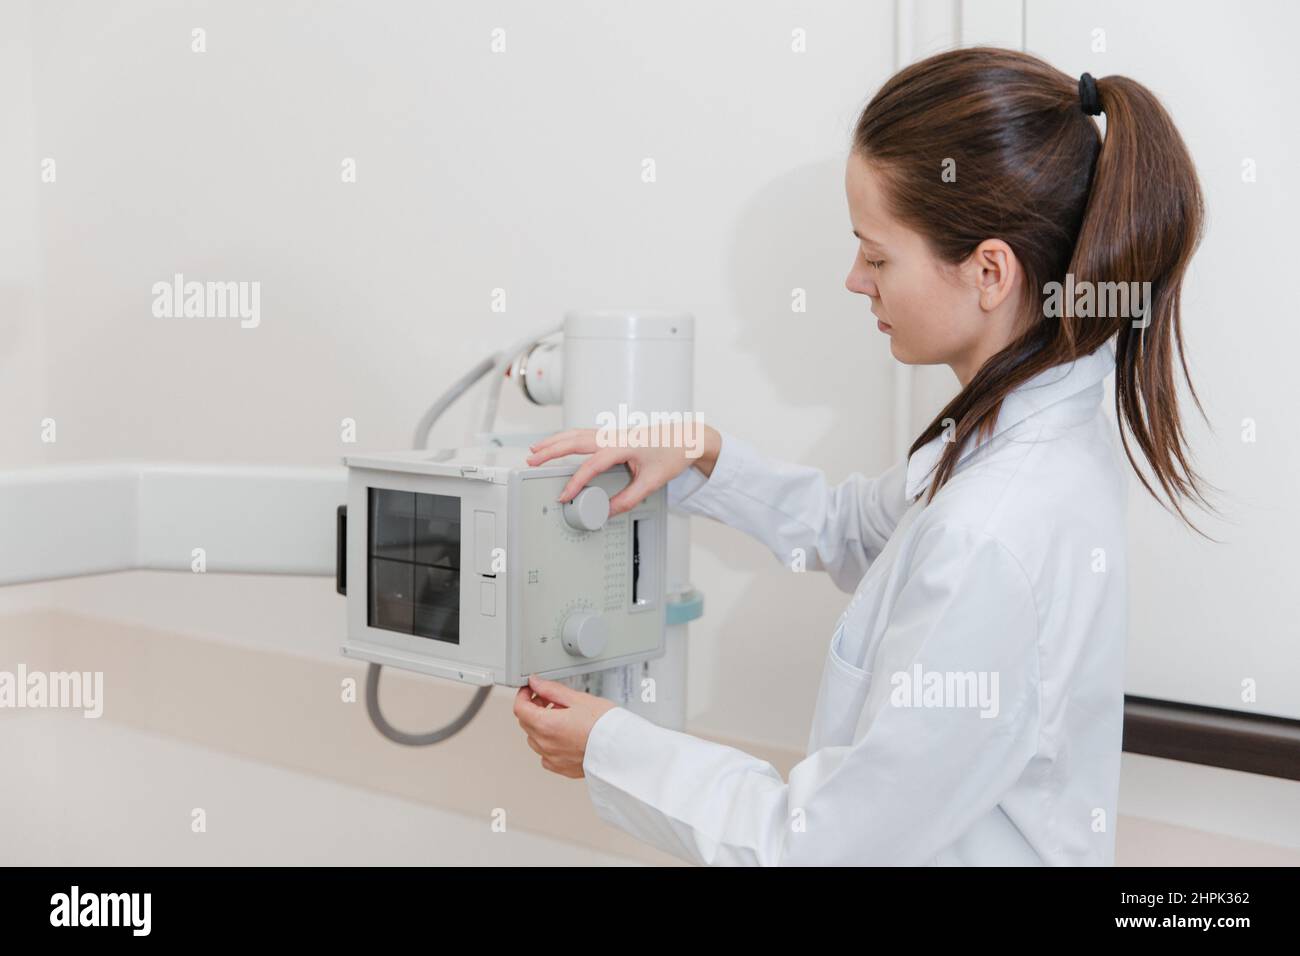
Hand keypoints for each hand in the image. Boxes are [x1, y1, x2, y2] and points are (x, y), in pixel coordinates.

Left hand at [513, 675, 617, 778]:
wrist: (623, 749)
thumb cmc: (605, 725)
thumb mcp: (578, 699)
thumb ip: (552, 690)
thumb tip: (536, 683)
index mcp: (546, 725)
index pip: (519, 708)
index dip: (523, 695)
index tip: (530, 689)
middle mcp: (545, 744)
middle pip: (526, 723)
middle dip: (533, 708)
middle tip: (548, 699)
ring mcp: (552, 758)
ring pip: (534, 739)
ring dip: (540, 726)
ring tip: (560, 716)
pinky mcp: (561, 768)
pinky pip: (545, 755)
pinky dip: (549, 743)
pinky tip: (564, 735)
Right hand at [525, 425, 719, 516]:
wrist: (685, 438)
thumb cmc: (672, 454)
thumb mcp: (652, 482)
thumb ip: (629, 499)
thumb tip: (609, 511)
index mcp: (623, 445)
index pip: (592, 465)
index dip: (576, 482)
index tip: (566, 495)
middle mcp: (613, 436)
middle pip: (574, 440)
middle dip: (551, 451)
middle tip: (531, 461)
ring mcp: (611, 433)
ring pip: (575, 434)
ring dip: (554, 441)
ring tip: (535, 451)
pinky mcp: (611, 435)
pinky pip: (582, 434)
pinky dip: (565, 439)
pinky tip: (556, 445)